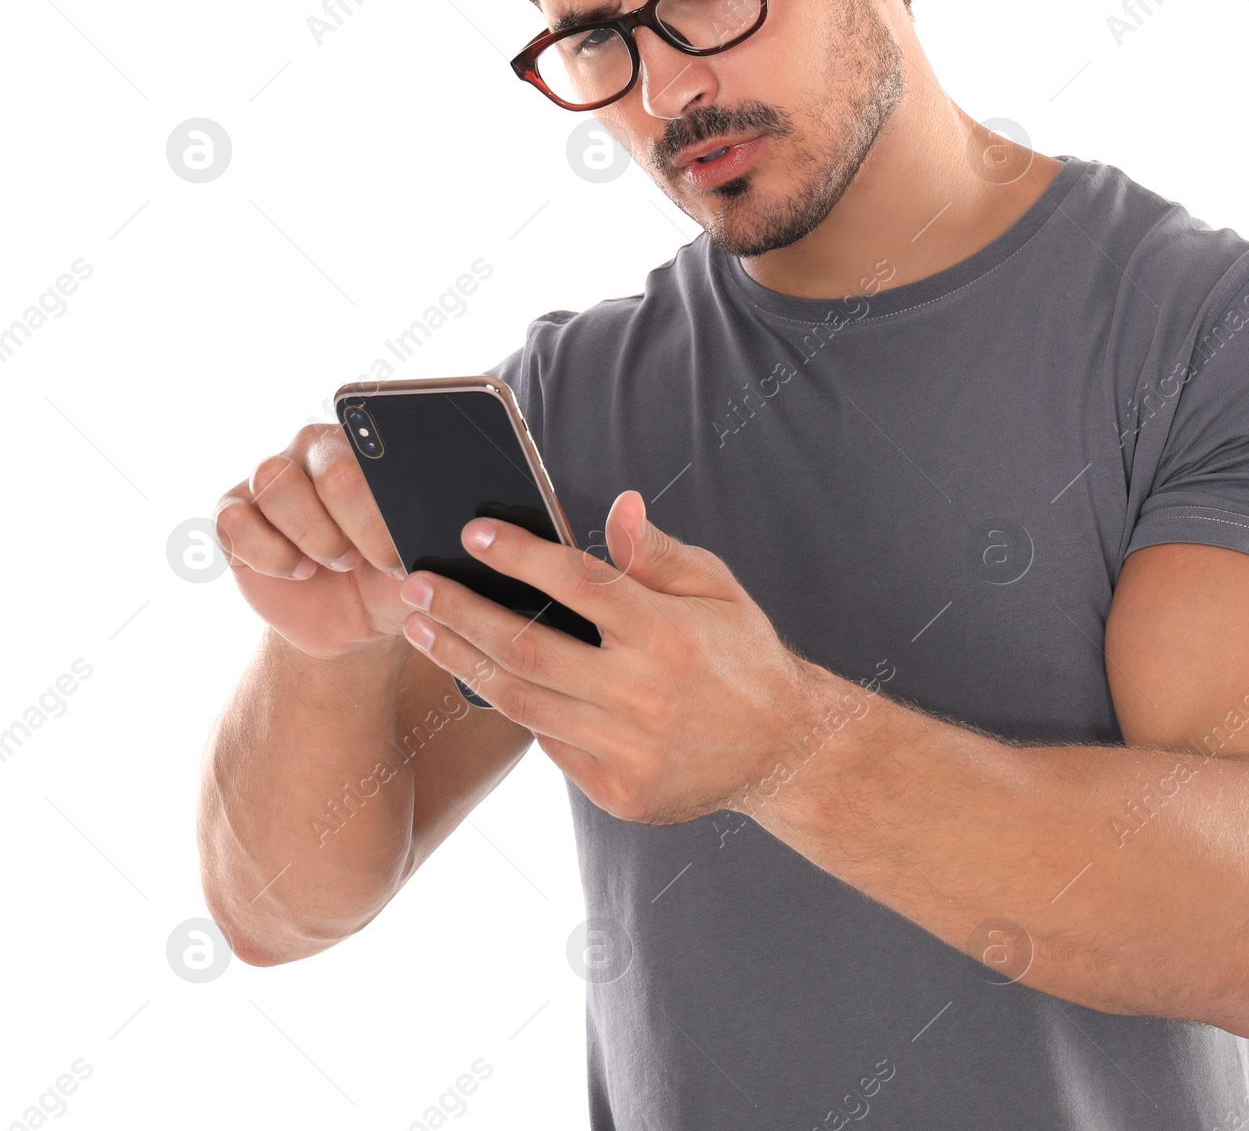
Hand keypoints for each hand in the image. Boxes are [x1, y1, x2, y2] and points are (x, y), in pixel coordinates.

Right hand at [213, 424, 414, 661]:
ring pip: (278, 484)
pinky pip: (237, 521)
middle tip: (373, 560)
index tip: (399, 553)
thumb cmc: (391, 577)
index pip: (378, 452)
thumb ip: (429, 530)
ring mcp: (269, 477)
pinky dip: (272, 556)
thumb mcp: (421, 558)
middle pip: (332, 468)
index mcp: (367, 446)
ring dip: (315, 536)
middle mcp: (315, 449)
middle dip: (359, 526)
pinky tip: (299, 571)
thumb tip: (437, 519)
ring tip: (338, 563)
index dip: (386, 507)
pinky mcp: (233, 513)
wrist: (352, 619)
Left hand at [392, 491, 853, 823]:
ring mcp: (627, 749)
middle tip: (415, 586)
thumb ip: (658, 553)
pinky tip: (483, 678)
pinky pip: (550, 744)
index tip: (472, 534)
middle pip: (529, 648)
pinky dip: (517, 708)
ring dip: (464, 662)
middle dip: (462, 612)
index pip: (577, 584)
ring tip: (422, 630)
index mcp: (669, 634)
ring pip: (523, 702)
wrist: (784, 750)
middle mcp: (643, 694)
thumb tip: (618, 506)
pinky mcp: (617, 790)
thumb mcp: (716, 589)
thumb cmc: (744, 656)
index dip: (520, 555)